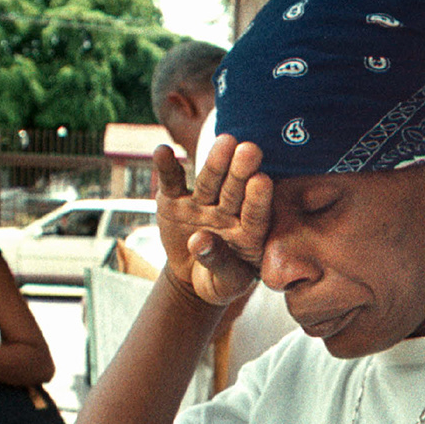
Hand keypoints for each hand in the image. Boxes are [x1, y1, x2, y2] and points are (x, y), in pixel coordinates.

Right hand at [152, 136, 270, 306]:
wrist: (193, 277)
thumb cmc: (219, 281)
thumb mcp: (224, 282)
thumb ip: (218, 262)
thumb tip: (199, 240)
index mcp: (248, 232)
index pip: (256, 215)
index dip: (258, 199)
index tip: (262, 181)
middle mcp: (228, 212)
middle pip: (235, 191)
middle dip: (241, 171)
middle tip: (249, 150)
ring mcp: (201, 203)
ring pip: (209, 181)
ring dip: (215, 162)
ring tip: (224, 141)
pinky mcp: (174, 200)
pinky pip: (171, 181)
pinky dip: (166, 167)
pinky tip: (162, 151)